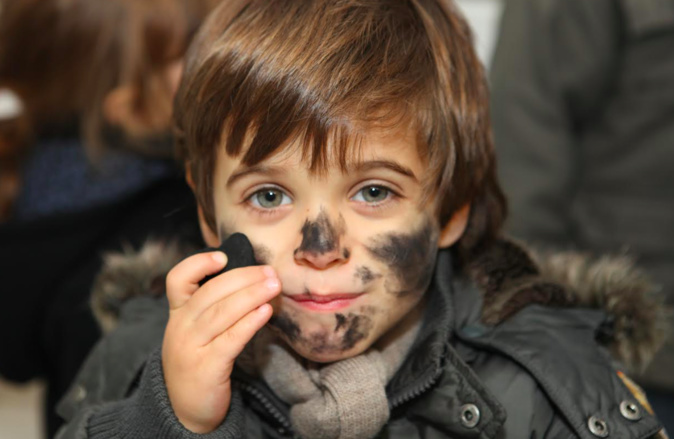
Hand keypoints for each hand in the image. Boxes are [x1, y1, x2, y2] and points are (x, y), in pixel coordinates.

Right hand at [162, 251, 279, 432]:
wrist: (186, 409)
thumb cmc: (200, 361)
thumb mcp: (198, 331)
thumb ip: (216, 307)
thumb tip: (254, 280)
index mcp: (178, 313)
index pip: (178, 279)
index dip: (198, 263)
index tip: (223, 256)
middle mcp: (180, 327)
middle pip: (210, 292)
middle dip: (244, 278)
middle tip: (270, 272)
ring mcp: (191, 347)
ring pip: (222, 313)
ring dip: (251, 295)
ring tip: (274, 286)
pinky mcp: (206, 367)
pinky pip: (230, 339)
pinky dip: (249, 322)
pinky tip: (265, 312)